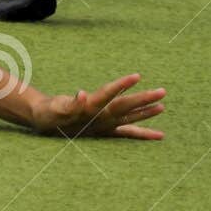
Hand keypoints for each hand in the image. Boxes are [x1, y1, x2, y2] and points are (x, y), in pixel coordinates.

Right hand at [30, 74, 165, 139]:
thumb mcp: (56, 107)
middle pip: (125, 107)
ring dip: (147, 113)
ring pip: (130, 118)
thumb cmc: (51, 112)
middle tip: (162, 91)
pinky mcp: (107, 130)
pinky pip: (128, 133)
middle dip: (143, 99)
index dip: (122, 85)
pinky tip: (160, 135)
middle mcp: (101, 119)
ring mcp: (106, 126)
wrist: (47, 124)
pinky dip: (144, 134)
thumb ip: (70, 104)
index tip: (136, 76)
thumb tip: (82, 95)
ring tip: (162, 106)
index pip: (109, 94)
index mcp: (90, 110)